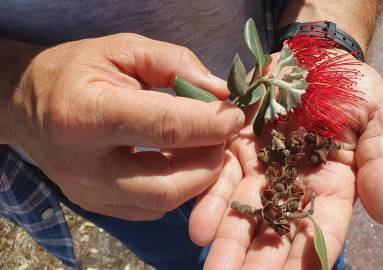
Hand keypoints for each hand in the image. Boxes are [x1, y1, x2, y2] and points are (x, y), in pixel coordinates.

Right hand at [8, 33, 244, 219]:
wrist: (29, 104)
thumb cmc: (79, 70)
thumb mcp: (124, 49)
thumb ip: (175, 64)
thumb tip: (223, 92)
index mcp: (87, 114)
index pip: (164, 128)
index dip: (210, 123)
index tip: (237, 114)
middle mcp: (84, 164)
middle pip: (168, 185)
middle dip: (210, 161)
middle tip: (222, 134)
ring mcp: (89, 193)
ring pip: (164, 203)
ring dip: (199, 176)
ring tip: (204, 144)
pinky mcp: (98, 206)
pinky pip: (153, 210)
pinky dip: (179, 187)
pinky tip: (181, 160)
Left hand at [189, 61, 382, 268]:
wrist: (313, 57)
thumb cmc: (351, 88)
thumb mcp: (379, 119)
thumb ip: (381, 164)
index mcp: (335, 186)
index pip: (324, 228)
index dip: (313, 254)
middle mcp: (295, 187)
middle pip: (279, 232)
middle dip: (262, 263)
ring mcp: (263, 171)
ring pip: (246, 214)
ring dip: (230, 244)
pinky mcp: (236, 151)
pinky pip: (221, 179)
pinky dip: (211, 203)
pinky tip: (198, 228)